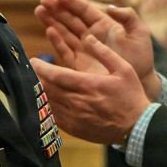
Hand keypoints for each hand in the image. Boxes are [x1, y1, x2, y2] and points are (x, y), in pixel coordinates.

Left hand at [29, 34, 150, 143]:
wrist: (137, 127)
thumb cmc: (131, 96)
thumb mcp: (124, 69)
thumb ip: (104, 53)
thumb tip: (89, 37)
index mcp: (88, 85)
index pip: (56, 75)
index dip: (41, 68)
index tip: (33, 61)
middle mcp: (77, 101)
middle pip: (47, 89)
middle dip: (36, 79)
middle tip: (30, 71)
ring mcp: (74, 117)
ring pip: (48, 104)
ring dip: (38, 93)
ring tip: (32, 84)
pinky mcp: (74, 129)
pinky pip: (53, 118)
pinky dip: (45, 109)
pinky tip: (43, 102)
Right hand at [35, 0, 161, 97]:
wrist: (141, 82)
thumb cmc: (142, 56)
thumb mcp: (139, 32)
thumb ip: (128, 17)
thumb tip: (110, 8)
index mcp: (104, 24)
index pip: (85, 9)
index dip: (73, 1)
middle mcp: (90, 34)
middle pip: (70, 18)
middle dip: (57, 9)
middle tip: (44, 0)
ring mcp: (83, 49)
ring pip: (64, 31)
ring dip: (52, 21)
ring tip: (40, 10)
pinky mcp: (79, 64)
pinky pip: (66, 50)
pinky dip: (57, 41)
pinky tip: (49, 31)